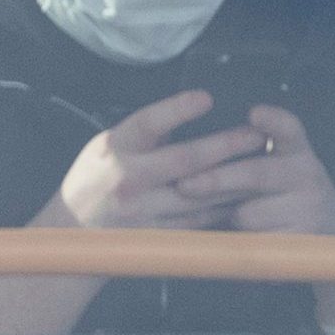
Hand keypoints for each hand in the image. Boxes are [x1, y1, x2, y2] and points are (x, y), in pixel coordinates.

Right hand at [47, 90, 269, 232]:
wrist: (73, 234)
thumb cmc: (94, 178)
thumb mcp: (108, 144)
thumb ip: (145, 133)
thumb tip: (190, 111)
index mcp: (115, 149)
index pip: (148, 123)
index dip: (178, 110)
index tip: (207, 97)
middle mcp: (129, 181)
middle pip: (185, 161)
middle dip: (226, 146)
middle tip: (256, 135)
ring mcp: (144, 212)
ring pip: (200, 195)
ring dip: (234, 179)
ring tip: (261, 163)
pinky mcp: (158, 236)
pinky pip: (199, 221)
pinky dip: (224, 207)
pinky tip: (244, 195)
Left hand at [173, 105, 334, 240]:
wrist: (334, 237)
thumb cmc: (285, 196)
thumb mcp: (277, 167)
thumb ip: (246, 156)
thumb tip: (188, 165)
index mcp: (298, 150)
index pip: (289, 129)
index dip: (272, 121)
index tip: (254, 113)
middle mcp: (308, 175)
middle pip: (257, 174)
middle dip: (217, 180)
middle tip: (184, 186)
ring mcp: (309, 210)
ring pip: (247, 214)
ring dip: (226, 218)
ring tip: (224, 219)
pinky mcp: (302, 243)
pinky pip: (253, 244)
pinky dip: (236, 243)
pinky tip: (234, 242)